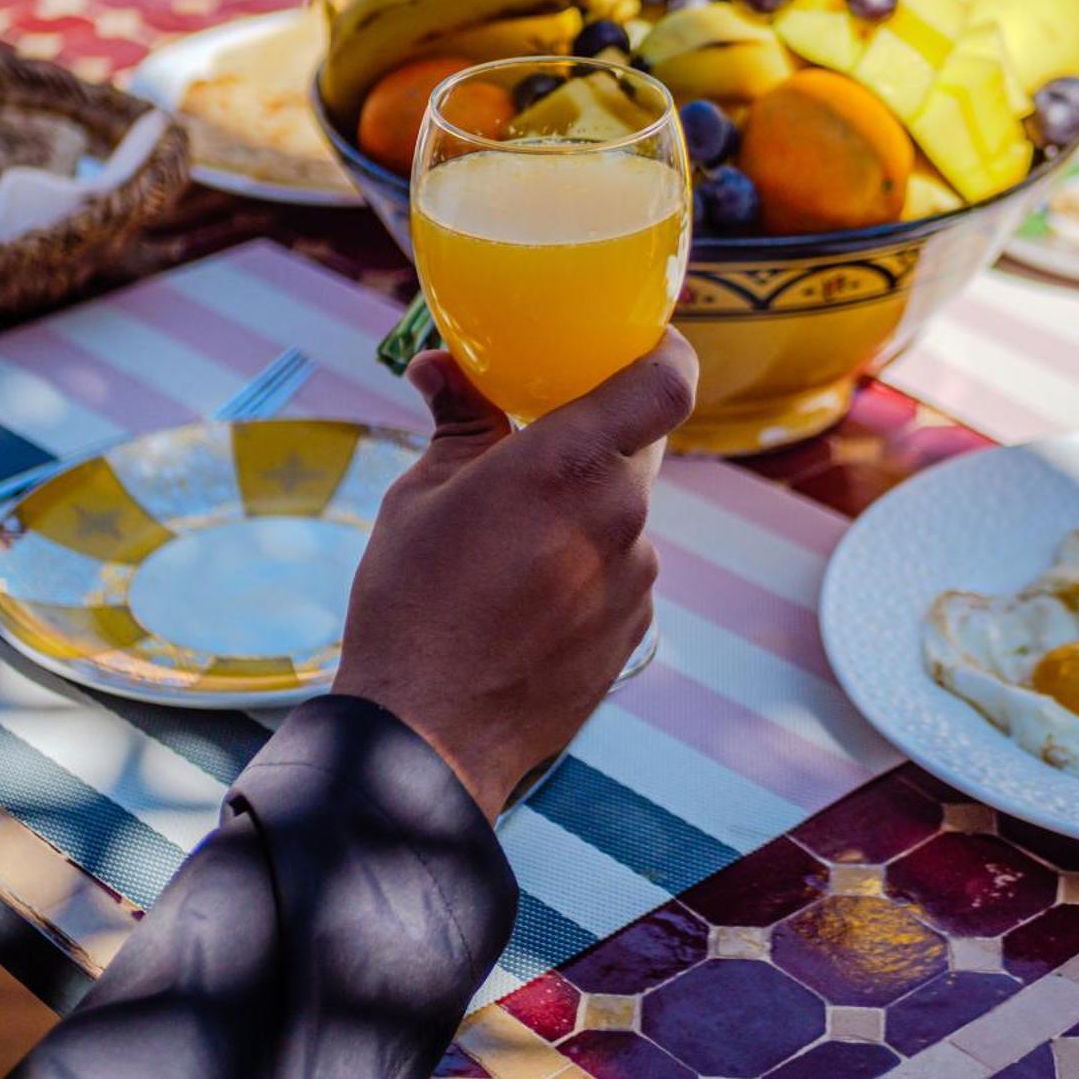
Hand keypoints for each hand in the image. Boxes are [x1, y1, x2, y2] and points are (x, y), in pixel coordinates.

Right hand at [333, 331, 697, 819]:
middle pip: (641, 443)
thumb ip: (457, 421)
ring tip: (516, 543)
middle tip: (543, 446)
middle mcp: (619, 513)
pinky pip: (624, 568)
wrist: (429, 734)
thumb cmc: (411, 604)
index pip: (666, 380)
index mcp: (567, 462)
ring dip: (588, 508)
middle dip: (600, 437)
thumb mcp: (420, 495)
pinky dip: (589, 564)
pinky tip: (530, 595)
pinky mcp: (638, 626)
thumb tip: (442, 367)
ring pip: (627, 510)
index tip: (642, 344)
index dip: (665, 351)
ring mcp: (636, 575)